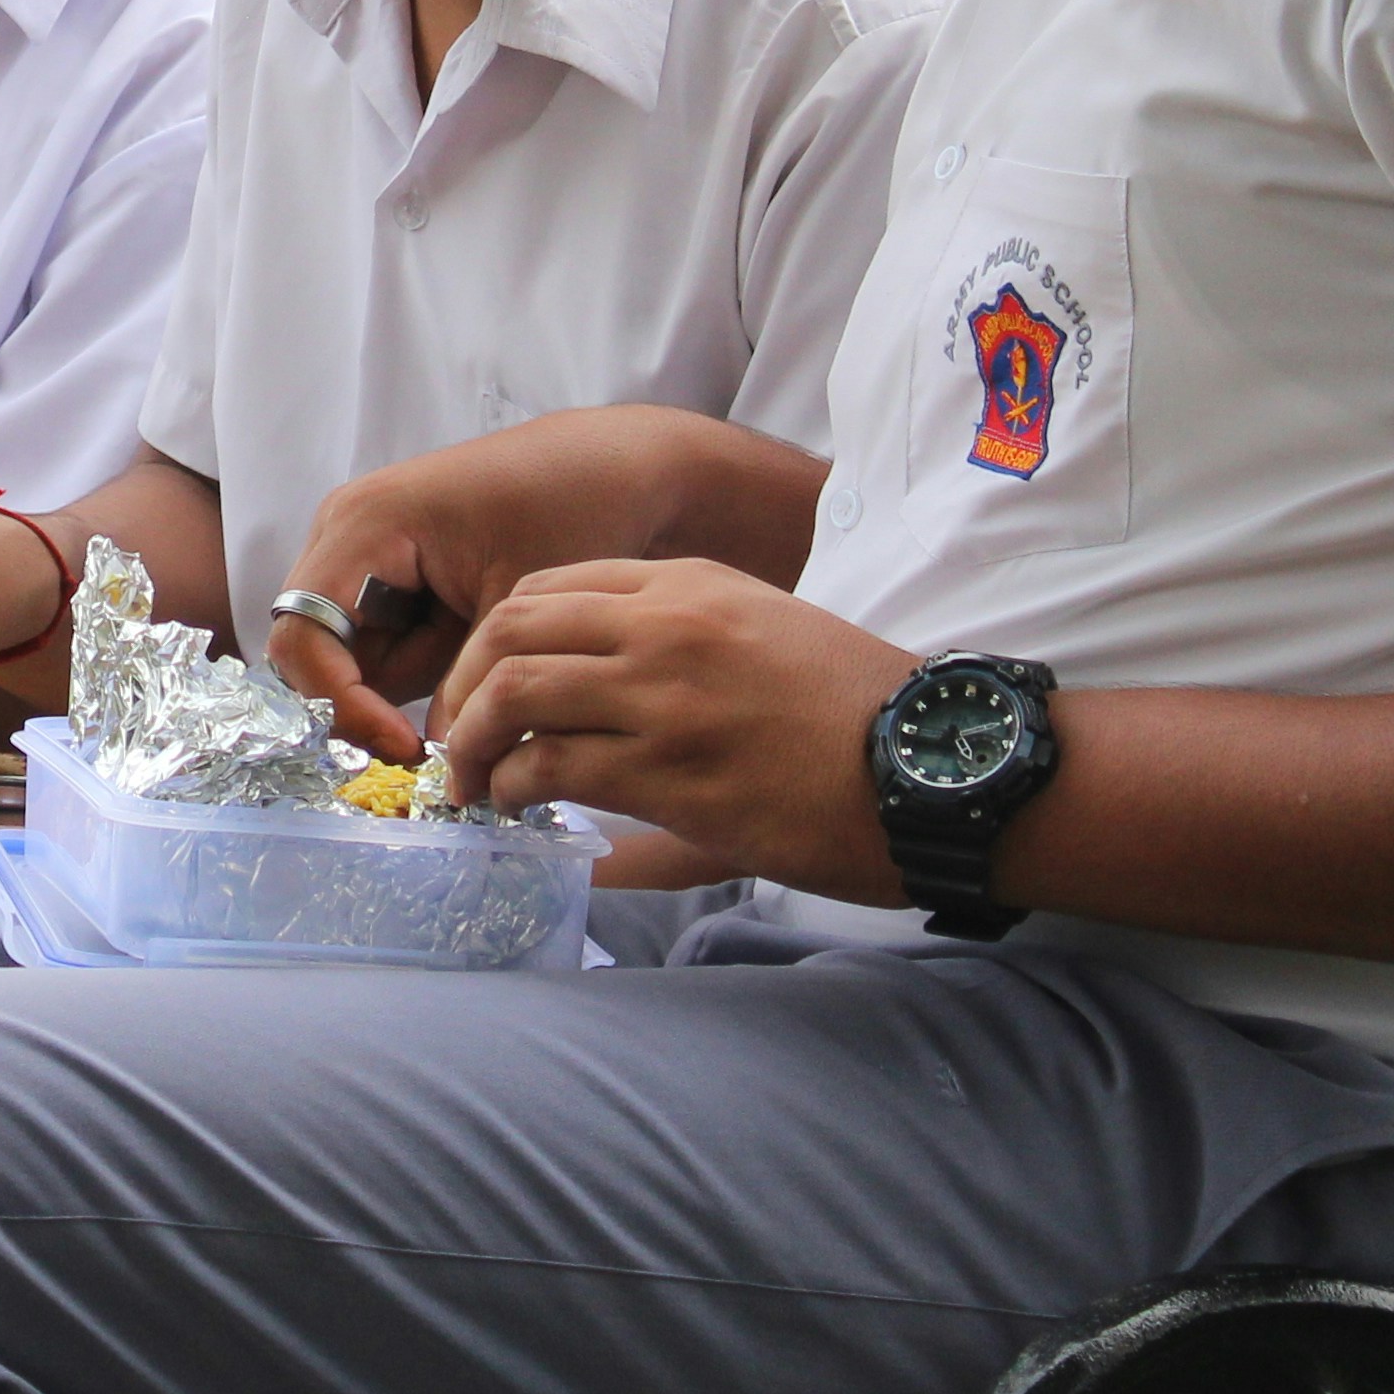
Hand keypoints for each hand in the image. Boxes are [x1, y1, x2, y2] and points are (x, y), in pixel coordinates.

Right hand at [261, 409, 826, 762]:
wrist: (620, 466)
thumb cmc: (573, 507)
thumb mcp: (519, 606)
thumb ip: (469, 682)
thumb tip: (445, 757)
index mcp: (363, 525)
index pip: (303, 636)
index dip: (338, 702)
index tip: (403, 747)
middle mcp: (349, 538)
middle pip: (316, 651)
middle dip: (366, 704)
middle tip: (431, 752)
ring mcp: (369, 558)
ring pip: (353, 658)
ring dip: (403, 689)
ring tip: (469, 698)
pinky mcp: (399, 580)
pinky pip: (388, 647)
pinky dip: (423, 674)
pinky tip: (468, 675)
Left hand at [430, 559, 912, 901]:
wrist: (933, 766)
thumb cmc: (858, 714)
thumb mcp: (764, 638)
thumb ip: (678, 656)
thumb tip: (611, 702)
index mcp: (690, 584)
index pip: (549, 587)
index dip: (498, 639)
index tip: (486, 685)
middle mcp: (666, 625)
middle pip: (512, 629)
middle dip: (464, 684)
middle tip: (460, 738)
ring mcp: (663, 695)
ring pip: (515, 693)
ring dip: (475, 743)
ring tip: (475, 782)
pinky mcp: (668, 770)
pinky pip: (550, 767)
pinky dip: (513, 789)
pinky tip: (516, 810)